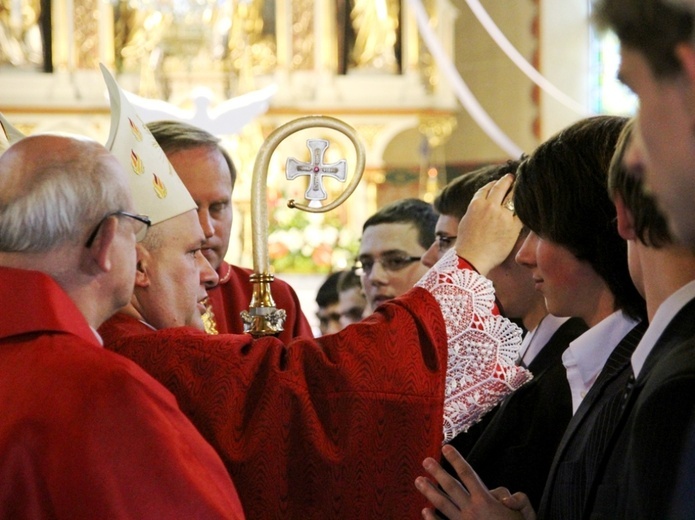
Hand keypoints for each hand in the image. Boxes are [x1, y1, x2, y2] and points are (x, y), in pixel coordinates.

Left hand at [414, 444, 533, 519]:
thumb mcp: (526, 512)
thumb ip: (518, 499)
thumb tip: (504, 496)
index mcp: (486, 501)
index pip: (467, 474)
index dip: (456, 459)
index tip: (446, 447)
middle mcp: (472, 510)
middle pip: (450, 486)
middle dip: (437, 472)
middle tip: (425, 460)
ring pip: (442, 505)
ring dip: (429, 492)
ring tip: (418, 481)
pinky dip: (432, 519)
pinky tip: (424, 511)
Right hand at [455, 174, 522, 275]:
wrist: (472, 259)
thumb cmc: (466, 244)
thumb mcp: (466, 221)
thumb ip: (475, 209)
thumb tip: (482, 205)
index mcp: (476, 204)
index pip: (487, 188)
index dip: (493, 184)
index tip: (497, 183)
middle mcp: (489, 206)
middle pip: (501, 187)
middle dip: (507, 180)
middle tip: (512, 177)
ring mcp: (502, 215)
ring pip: (513, 197)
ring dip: (517, 190)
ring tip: (520, 187)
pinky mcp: (513, 226)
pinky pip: (521, 212)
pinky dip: (523, 207)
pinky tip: (525, 204)